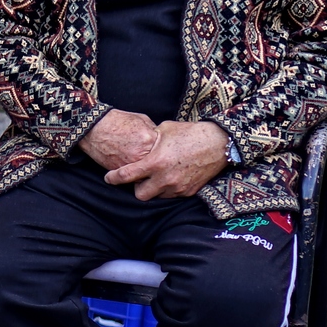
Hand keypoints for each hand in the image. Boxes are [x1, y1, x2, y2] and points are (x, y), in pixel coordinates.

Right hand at [80, 110, 158, 170]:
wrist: (94, 127)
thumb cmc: (116, 121)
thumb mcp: (141, 119)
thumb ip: (153, 131)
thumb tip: (161, 140)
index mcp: (149, 138)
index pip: (165, 151)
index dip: (163, 151)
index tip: (162, 151)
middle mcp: (141, 153)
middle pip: (157, 165)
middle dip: (156, 164)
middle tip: (157, 163)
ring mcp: (130, 163)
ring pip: (145, 173)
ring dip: (145, 171)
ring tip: (144, 166)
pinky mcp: (120, 169)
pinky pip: (132, 176)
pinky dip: (133, 173)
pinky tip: (131, 165)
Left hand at [105, 120, 230, 199]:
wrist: (218, 142)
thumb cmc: (189, 132)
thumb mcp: (164, 129)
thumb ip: (148, 140)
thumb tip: (137, 142)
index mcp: (155, 162)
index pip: (126, 176)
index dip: (113, 178)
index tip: (109, 178)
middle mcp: (165, 178)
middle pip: (140, 195)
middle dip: (136, 188)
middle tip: (139, 179)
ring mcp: (177, 187)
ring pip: (157, 197)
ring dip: (153, 189)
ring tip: (156, 177)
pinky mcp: (189, 192)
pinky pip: (171, 196)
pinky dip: (167, 189)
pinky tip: (170, 178)